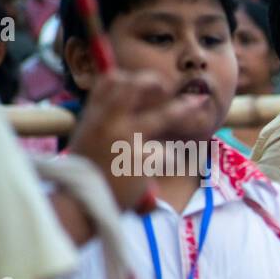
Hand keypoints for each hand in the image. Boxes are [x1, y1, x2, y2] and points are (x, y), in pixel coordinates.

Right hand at [67, 70, 203, 212]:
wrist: (81, 201)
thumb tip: (132, 107)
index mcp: (94, 115)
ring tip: (197, 103)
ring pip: (163, 117)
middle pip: (134, 87)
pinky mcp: (142, 158)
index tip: (140, 81)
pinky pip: (167, 153)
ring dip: (183, 109)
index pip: (110, 82)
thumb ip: (105, 121)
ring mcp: (126, 138)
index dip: (128, 77)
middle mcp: (109, 121)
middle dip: (153, 82)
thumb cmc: (88, 172)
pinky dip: (170, 158)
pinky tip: (169, 163)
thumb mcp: (88, 138)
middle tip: (166, 85)